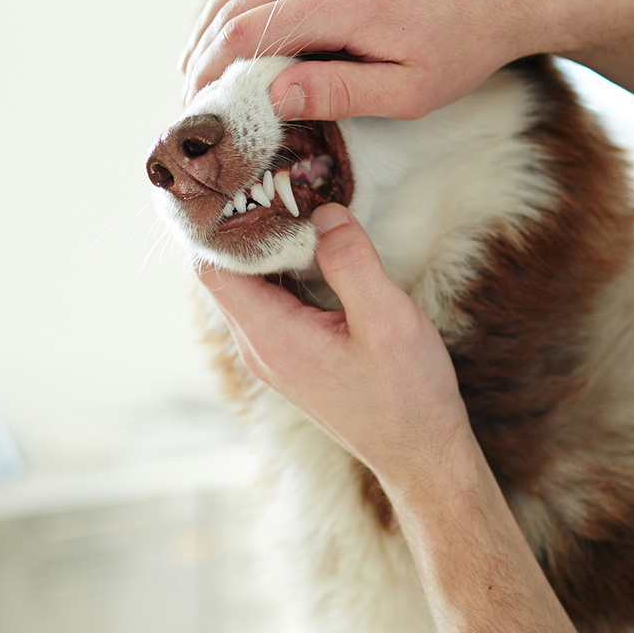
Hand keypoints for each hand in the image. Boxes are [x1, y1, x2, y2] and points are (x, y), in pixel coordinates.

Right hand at [180, 0, 576, 120]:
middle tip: (192, 84)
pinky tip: (238, 0)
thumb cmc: (465, 47)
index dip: (213, 70)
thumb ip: (339, 93)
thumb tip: (271, 96)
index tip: (198, 102)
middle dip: (207, 45)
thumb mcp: (409, 92)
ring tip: (203, 50)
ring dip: (219, 7)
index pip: (250, 33)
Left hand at [196, 203, 473, 497]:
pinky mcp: (296, 358)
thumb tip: (324, 212)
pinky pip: (274, 302)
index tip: (247, 178)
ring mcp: (276, 356)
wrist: (421, 455)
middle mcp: (261, 348)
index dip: (219, 220)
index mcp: (271, 337)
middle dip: (245, 224)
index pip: (212, 265)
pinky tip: (317, 249)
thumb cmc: (407, 395)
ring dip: (269, 247)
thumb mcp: (387, 320)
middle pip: (227, 271)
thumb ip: (351, 262)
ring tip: (297, 202)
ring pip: (251, 286)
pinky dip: (286, 269)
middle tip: (278, 178)